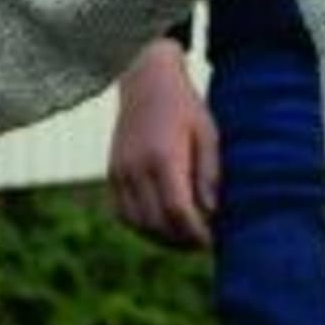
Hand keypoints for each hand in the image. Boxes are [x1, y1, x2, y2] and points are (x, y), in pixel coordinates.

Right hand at [107, 37, 219, 248]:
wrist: (146, 80)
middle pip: (155, 222)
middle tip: (202, 244)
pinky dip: (141, 226)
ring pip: (136, 223)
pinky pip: (122, 213)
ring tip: (184, 239)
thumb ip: (209, 174)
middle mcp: (136, 168)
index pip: (177, 210)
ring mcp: (120, 171)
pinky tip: (161, 226)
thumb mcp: (207, 134)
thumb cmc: (185, 107)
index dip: (195, 233)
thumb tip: (212, 214)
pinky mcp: (112, 173)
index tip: (212, 241)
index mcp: (163, 157)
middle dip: (180, 241)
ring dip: (160, 238)